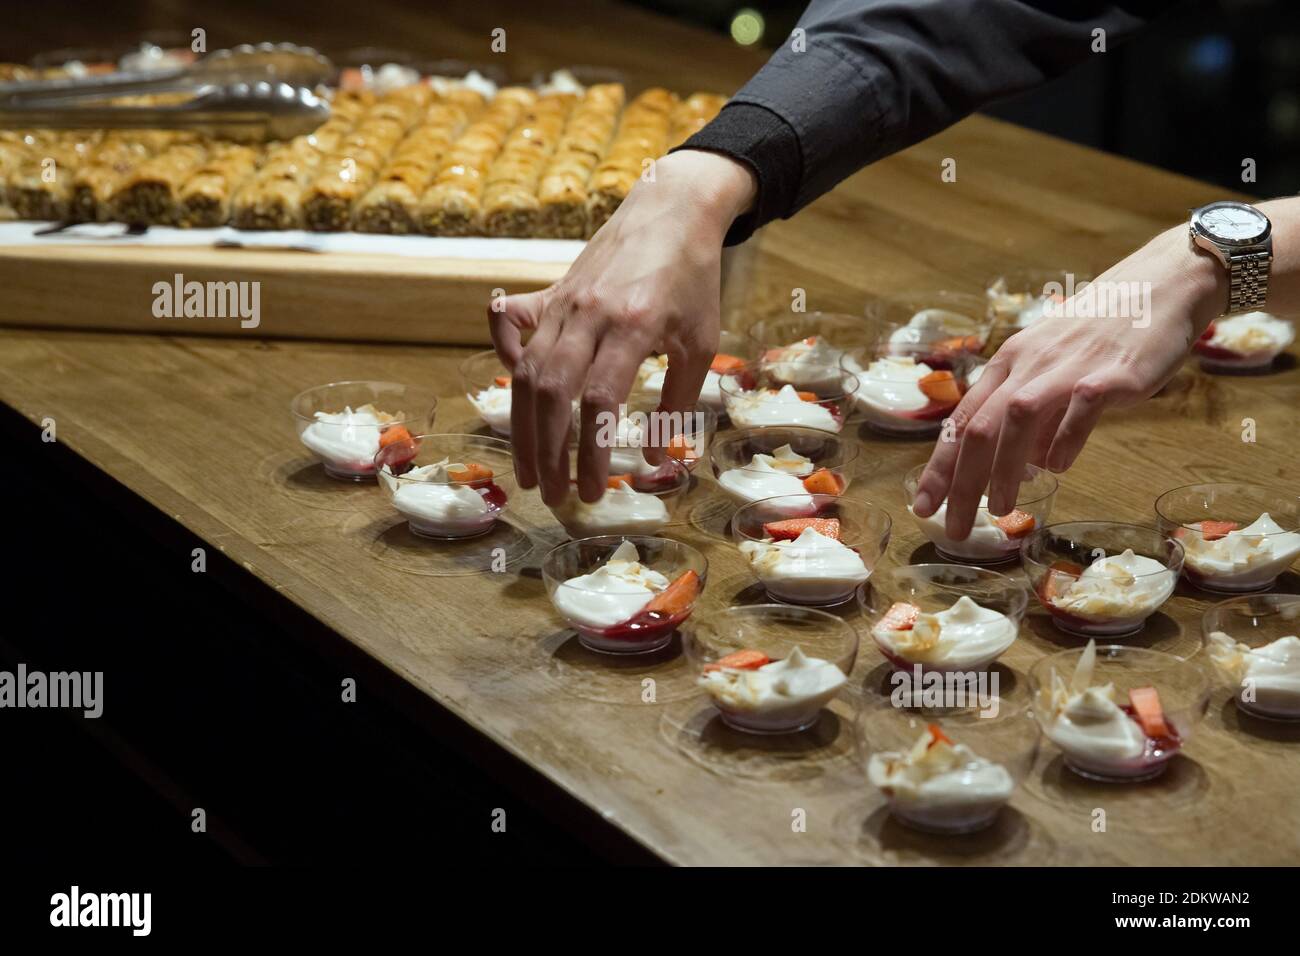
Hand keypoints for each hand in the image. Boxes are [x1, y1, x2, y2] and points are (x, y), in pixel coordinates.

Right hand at [490, 149, 755, 505]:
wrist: (672, 209)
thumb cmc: (692, 280)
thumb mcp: (700, 341)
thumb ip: (679, 401)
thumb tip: (655, 458)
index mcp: (634, 326)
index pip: (600, 402)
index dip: (591, 451)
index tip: (592, 490)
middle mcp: (590, 314)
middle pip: (555, 392)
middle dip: (548, 451)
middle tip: (551, 494)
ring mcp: (564, 302)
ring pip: (528, 370)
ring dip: (523, 426)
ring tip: (528, 468)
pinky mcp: (550, 293)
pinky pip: (513, 324)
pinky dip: (503, 352)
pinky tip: (511, 383)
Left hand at [911, 225, 1225, 538]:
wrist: (1162, 287)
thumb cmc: (1101, 336)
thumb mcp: (1049, 368)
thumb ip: (1031, 416)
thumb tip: (1015, 468)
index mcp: (1009, 364)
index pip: (961, 422)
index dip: (939, 468)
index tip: (924, 507)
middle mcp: (1029, 364)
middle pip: (979, 427)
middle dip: (960, 483)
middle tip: (954, 528)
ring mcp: (1068, 367)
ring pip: (1017, 419)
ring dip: (1003, 469)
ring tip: (999, 509)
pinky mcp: (1112, 373)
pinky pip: (1078, 409)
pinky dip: (1063, 442)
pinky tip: (1057, 468)